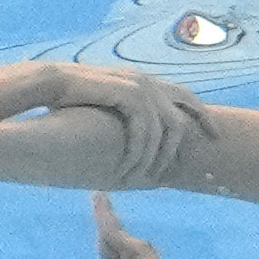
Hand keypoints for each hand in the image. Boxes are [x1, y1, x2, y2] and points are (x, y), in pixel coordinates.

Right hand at [62, 66, 213, 184]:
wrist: (44, 83)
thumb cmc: (68, 98)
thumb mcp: (105, 106)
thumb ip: (124, 116)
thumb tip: (136, 136)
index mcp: (143, 81)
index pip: (184, 96)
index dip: (202, 114)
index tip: (214, 134)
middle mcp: (146, 81)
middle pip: (183, 112)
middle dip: (192, 137)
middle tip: (186, 165)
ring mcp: (138, 86)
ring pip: (164, 127)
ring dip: (156, 156)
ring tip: (145, 177)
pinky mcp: (126, 94)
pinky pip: (144, 129)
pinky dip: (139, 151)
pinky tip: (129, 167)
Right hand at [95, 203, 190, 258]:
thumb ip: (139, 255)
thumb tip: (122, 237)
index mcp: (142, 257)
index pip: (119, 232)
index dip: (107, 215)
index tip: (99, 195)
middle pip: (116, 236)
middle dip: (106, 220)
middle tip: (97, 201)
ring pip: (113, 249)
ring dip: (106, 234)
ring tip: (99, 221)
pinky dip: (105, 254)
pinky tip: (103, 250)